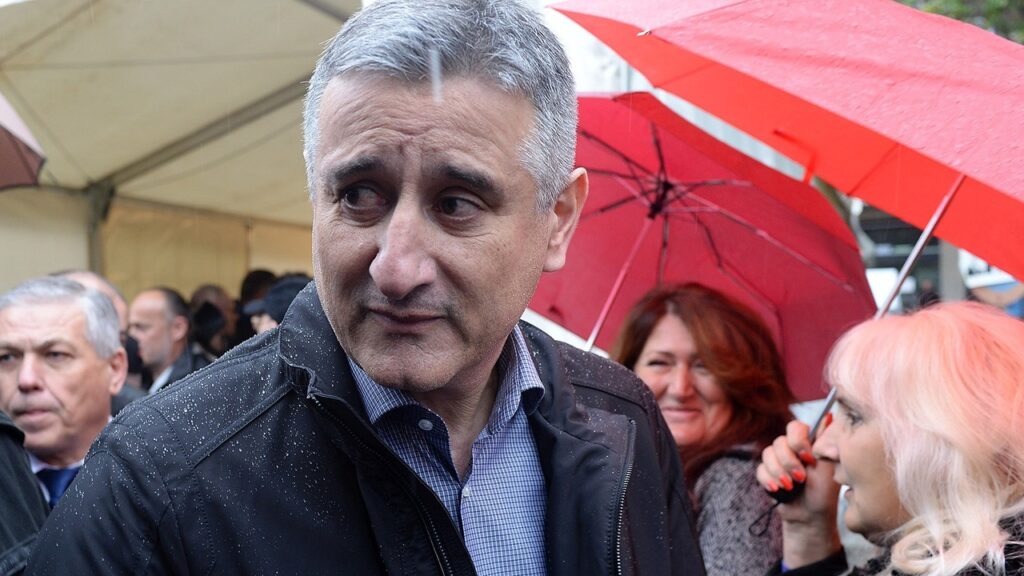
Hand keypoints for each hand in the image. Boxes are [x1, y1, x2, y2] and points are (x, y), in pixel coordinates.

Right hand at [757, 418, 842, 567]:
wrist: (810, 517)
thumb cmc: (824, 493)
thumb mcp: (829, 466)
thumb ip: (826, 441)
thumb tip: (831, 414)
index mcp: (807, 443)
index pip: (795, 427)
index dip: (798, 441)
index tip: (808, 457)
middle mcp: (791, 449)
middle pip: (779, 442)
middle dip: (789, 462)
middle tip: (801, 478)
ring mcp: (777, 460)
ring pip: (767, 455)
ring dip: (780, 473)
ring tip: (792, 487)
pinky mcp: (767, 473)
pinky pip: (760, 469)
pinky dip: (770, 480)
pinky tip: (779, 489)